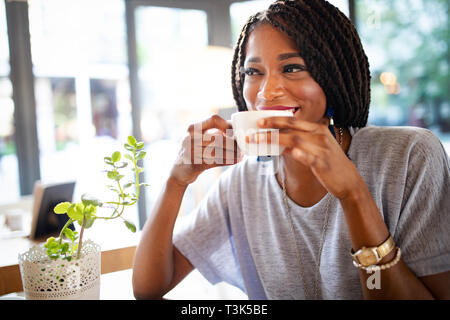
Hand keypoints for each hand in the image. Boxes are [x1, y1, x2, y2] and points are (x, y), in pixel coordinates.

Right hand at [170, 115, 241, 186]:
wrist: (177, 172)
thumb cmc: (192, 153)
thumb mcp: (197, 138)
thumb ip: (212, 132)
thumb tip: (234, 128)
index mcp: (192, 128)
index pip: (213, 119)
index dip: (227, 124)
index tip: (235, 131)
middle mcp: (191, 138)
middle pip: (219, 137)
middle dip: (233, 142)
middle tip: (242, 145)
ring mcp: (192, 151)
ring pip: (219, 150)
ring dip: (233, 153)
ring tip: (241, 154)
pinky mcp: (195, 164)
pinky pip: (217, 161)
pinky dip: (229, 160)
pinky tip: (236, 160)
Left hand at [246, 117, 361, 198]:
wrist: (348, 180)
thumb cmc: (329, 163)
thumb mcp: (315, 148)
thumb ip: (298, 143)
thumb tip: (277, 142)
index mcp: (317, 129)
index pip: (293, 121)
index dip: (275, 119)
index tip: (259, 120)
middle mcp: (320, 136)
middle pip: (291, 128)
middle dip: (271, 127)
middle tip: (254, 129)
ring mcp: (322, 149)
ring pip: (295, 140)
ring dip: (275, 139)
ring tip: (259, 140)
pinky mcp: (323, 164)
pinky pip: (310, 157)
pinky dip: (300, 154)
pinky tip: (291, 152)